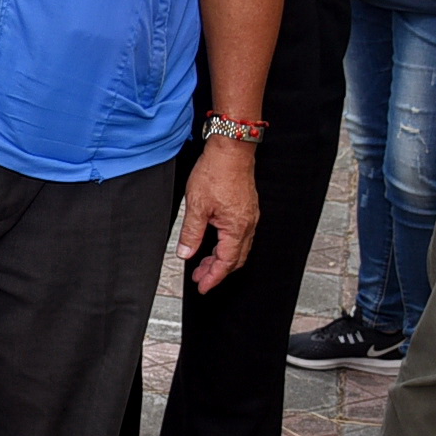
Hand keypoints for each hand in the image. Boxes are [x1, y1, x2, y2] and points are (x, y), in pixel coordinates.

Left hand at [176, 138, 258, 292]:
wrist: (231, 149)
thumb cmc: (216, 172)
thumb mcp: (197, 205)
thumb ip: (191, 233)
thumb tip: (186, 253)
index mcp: (236, 228)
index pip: (225, 263)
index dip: (213, 277)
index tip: (202, 286)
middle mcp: (247, 224)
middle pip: (235, 259)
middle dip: (217, 271)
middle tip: (200, 277)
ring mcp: (249, 216)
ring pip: (238, 247)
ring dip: (221, 258)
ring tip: (203, 262)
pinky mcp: (247, 208)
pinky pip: (240, 235)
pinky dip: (226, 244)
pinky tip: (214, 241)